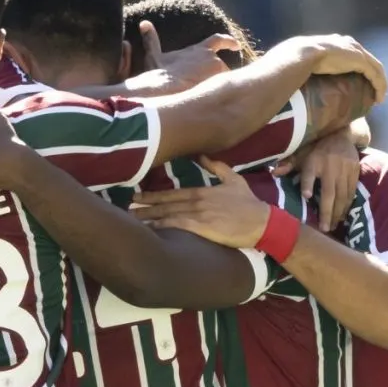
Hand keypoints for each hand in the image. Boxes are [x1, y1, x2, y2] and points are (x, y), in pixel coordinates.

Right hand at [127, 21, 240, 93]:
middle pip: (221, 69)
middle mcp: (212, 58)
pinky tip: (211, 106)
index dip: (229, 42)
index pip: (219, 41)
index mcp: (200, 49)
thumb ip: (152, 40)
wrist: (165, 89)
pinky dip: (220, 98)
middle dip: (216, 78)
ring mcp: (218, 72)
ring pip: (224, 82)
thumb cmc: (160, 74)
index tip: (236, 45)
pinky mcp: (220, 86)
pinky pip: (225, 94)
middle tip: (208, 88)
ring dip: (217, 88)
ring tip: (204, 99)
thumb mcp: (154, 55)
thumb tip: (144, 23)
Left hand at [130, 161, 271, 248]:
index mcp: (202, 192)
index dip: (153, 196)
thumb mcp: (234, 180)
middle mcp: (197, 202)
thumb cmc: (249, 204)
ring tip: (132, 219)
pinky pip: (177, 228)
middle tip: (126, 207)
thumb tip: (202, 155)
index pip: (172, 194)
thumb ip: (217, 167)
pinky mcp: (202, 229)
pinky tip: (149, 231)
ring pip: (167, 216)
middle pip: (165, 204)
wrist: (261, 222)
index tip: (138, 197)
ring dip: (148, 218)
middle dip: (145, 206)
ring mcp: (198, 215)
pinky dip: (161, 228)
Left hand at [276, 127, 363, 230]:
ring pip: (342, 195)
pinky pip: (351, 192)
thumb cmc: (317, 148)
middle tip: (325, 228)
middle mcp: (330, 166)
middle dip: (327, 212)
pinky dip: (347, 205)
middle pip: (329, 193)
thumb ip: (289, 163)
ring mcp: (344, 169)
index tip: (306, 196)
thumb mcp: (302, 152)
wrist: (342, 135)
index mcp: (314, 161)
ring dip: (338, 212)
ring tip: (333, 226)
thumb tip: (274, 172)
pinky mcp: (355, 172)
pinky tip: (342, 215)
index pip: (309, 173)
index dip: (308, 184)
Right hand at [297, 34, 386, 104]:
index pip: (354, 54)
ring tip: (379, 98)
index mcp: (337, 43)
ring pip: (375, 68)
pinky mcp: (360, 61)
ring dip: (380, 84)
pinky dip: (379, 87)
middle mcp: (349, 44)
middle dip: (374, 76)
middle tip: (375, 91)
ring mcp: (356, 51)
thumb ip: (309, 66)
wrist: (302, 54)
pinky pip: (375, 75)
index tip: (360, 82)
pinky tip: (379, 98)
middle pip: (368, 61)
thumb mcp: (306, 60)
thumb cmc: (297, 59)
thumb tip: (300, 79)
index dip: (360, 68)